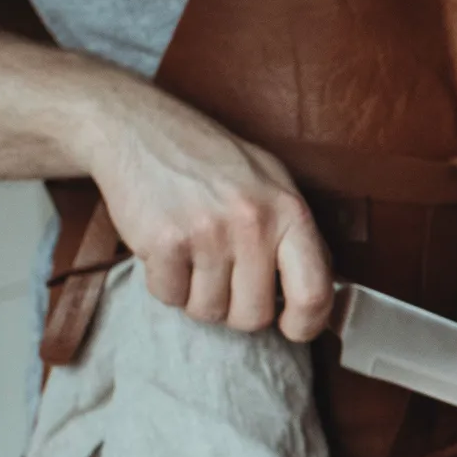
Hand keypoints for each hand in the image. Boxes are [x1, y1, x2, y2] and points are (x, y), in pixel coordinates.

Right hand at [79, 84, 334, 341]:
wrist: (139, 128)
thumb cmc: (210, 159)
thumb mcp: (271, 182)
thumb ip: (295, 235)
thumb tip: (318, 293)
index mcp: (290, 211)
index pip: (315, 292)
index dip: (306, 325)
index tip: (292, 327)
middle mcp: (253, 224)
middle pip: (254, 316)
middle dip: (236, 308)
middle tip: (223, 276)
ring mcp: (208, 234)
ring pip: (209, 312)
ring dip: (197, 294)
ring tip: (194, 254)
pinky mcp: (164, 242)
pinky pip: (170, 297)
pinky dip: (165, 283)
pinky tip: (168, 249)